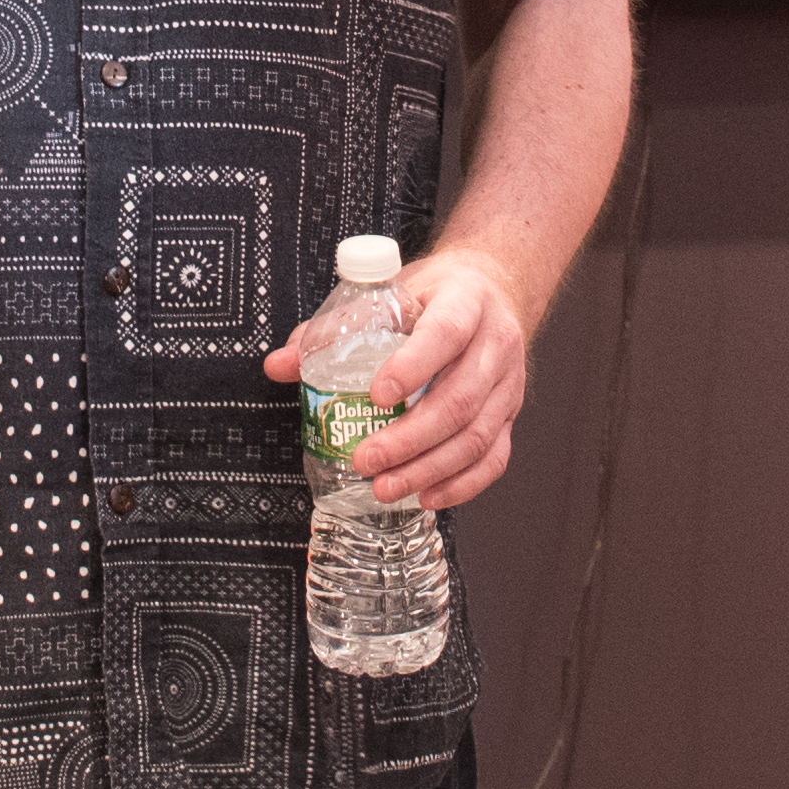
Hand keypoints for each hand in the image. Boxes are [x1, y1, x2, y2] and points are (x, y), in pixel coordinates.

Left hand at [272, 241, 534, 510]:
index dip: (413, 366)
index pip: (445, 334)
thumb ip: (335, 328)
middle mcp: (495, 344)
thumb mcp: (388, 295)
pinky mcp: (509, 414)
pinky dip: (461, 484)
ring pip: (477, 436)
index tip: (375, 396)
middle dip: (410, 438)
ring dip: (429, 469)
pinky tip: (427, 496)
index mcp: (466, 302)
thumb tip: (279, 365)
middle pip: (460, 399)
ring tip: (386, 487)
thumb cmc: (434, 296)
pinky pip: (494, 457)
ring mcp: (508, 384)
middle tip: (366, 460)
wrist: (490, 292)